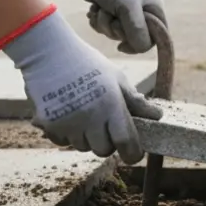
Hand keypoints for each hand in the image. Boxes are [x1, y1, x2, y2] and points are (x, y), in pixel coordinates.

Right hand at [2, 7, 161, 163]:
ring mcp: (67, 122)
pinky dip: (67, 134)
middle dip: (107, 143)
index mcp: (110, 104)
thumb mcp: (116, 77)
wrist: (48, 52)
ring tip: (83, 114)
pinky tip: (67, 114)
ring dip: (86, 138)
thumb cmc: (87, 63)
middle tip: (104, 126)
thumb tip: (157, 116)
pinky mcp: (48, 124)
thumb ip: (135, 100)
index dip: (133, 153)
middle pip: (103, 150)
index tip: (133, 153)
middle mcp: (90, 116)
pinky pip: (62, 141)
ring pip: (83, 146)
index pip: (126, 142)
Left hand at [66, 0, 166, 53]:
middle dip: (116, 30)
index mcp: (154, 11)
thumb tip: (142, 49)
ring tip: (101, 8)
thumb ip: (137, 30)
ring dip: (104, 24)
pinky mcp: (111, 12)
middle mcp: (143, 14)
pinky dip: (97, 20)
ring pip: (115, 34)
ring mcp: (126, 14)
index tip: (121, 45)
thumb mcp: (128, 8)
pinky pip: (104, 28)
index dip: (139, 45)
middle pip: (132, 39)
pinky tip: (95, 8)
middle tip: (111, 16)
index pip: (155, 39)